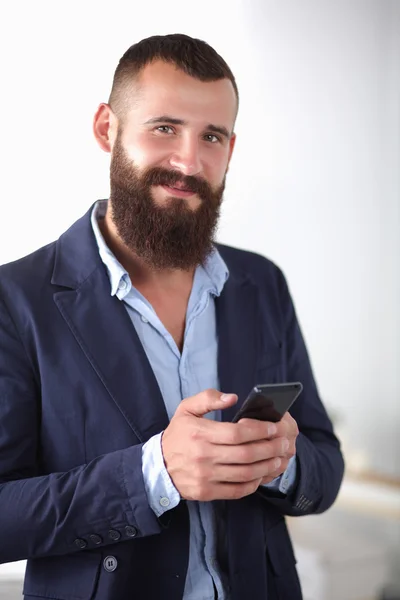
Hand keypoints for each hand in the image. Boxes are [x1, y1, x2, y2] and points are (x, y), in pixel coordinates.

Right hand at [161, 389, 292, 500]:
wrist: (158, 467)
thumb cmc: (177, 435)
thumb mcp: (186, 409)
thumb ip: (208, 398)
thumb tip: (233, 398)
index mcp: (200, 433)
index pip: (237, 433)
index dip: (259, 430)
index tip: (273, 427)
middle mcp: (203, 456)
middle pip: (246, 454)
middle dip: (270, 448)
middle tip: (284, 443)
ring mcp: (206, 477)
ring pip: (245, 473)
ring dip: (267, 466)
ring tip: (279, 458)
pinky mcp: (207, 492)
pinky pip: (237, 490)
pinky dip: (254, 483)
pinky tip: (263, 474)